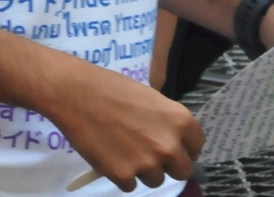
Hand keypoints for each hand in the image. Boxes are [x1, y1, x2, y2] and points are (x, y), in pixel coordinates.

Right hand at [44, 70, 201, 189]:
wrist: (75, 93)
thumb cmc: (111, 87)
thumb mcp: (149, 98)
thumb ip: (165, 121)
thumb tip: (170, 137)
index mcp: (179, 121)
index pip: (197, 146)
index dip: (185, 148)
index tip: (173, 147)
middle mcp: (169, 145)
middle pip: (182, 171)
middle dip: (168, 165)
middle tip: (149, 154)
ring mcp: (147, 163)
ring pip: (155, 180)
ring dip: (142, 171)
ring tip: (123, 151)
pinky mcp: (123, 175)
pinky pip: (129, 185)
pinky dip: (120, 174)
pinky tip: (109, 156)